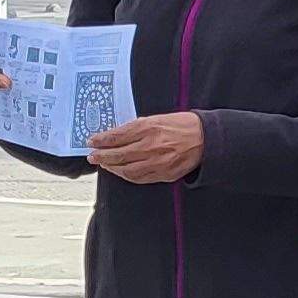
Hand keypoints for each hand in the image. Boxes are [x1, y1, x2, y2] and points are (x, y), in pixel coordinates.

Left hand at [88, 111, 203, 184]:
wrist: (206, 138)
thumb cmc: (183, 125)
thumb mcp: (157, 118)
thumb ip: (137, 127)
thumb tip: (117, 136)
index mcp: (149, 128)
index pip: (117, 136)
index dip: (101, 140)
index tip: (92, 141)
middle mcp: (151, 146)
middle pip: (118, 155)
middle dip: (102, 156)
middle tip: (92, 156)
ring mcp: (157, 162)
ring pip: (126, 170)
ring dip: (112, 168)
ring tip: (104, 164)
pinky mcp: (164, 173)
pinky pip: (140, 178)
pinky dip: (127, 176)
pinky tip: (121, 171)